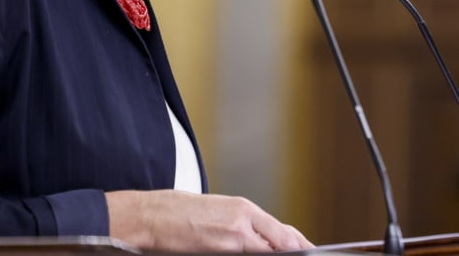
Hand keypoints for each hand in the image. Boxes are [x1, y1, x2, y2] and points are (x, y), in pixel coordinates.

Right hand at [106, 189, 313, 251]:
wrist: (149, 217)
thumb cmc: (177, 212)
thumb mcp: (216, 211)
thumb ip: (243, 225)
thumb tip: (264, 240)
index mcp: (243, 208)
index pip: (283, 232)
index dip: (300, 245)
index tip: (309, 251)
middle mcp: (242, 222)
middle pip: (282, 243)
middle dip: (293, 252)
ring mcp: (232, 240)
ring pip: (265, 253)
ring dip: (271, 255)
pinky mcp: (219, 251)